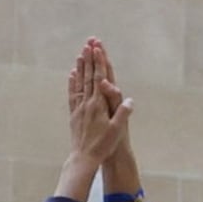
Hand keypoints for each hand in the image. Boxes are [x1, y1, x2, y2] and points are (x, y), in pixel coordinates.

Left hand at [64, 38, 132, 183]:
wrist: (83, 158)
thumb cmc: (103, 145)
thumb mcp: (117, 130)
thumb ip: (122, 113)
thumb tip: (129, 100)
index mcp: (98, 105)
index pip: (99, 79)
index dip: (99, 63)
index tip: (97, 48)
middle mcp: (87, 103)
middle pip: (88, 76)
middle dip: (89, 59)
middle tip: (89, 43)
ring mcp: (79, 108)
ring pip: (80, 83)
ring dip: (81, 67)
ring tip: (80, 53)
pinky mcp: (74, 114)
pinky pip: (73, 94)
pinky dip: (73, 82)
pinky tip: (72, 74)